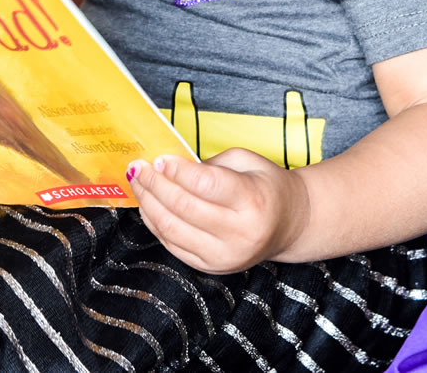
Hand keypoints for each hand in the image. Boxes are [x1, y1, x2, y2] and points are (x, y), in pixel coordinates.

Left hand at [125, 148, 308, 273]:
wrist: (289, 225)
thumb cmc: (265, 186)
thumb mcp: (246, 161)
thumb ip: (209, 164)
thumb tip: (167, 167)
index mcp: (253, 200)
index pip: (205, 184)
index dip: (176, 170)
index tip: (158, 158)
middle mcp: (240, 233)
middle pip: (183, 207)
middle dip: (154, 184)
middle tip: (137, 167)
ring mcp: (225, 255)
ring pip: (172, 229)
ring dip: (148, 204)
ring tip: (138, 183)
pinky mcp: (212, 268)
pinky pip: (172, 245)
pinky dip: (155, 223)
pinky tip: (148, 205)